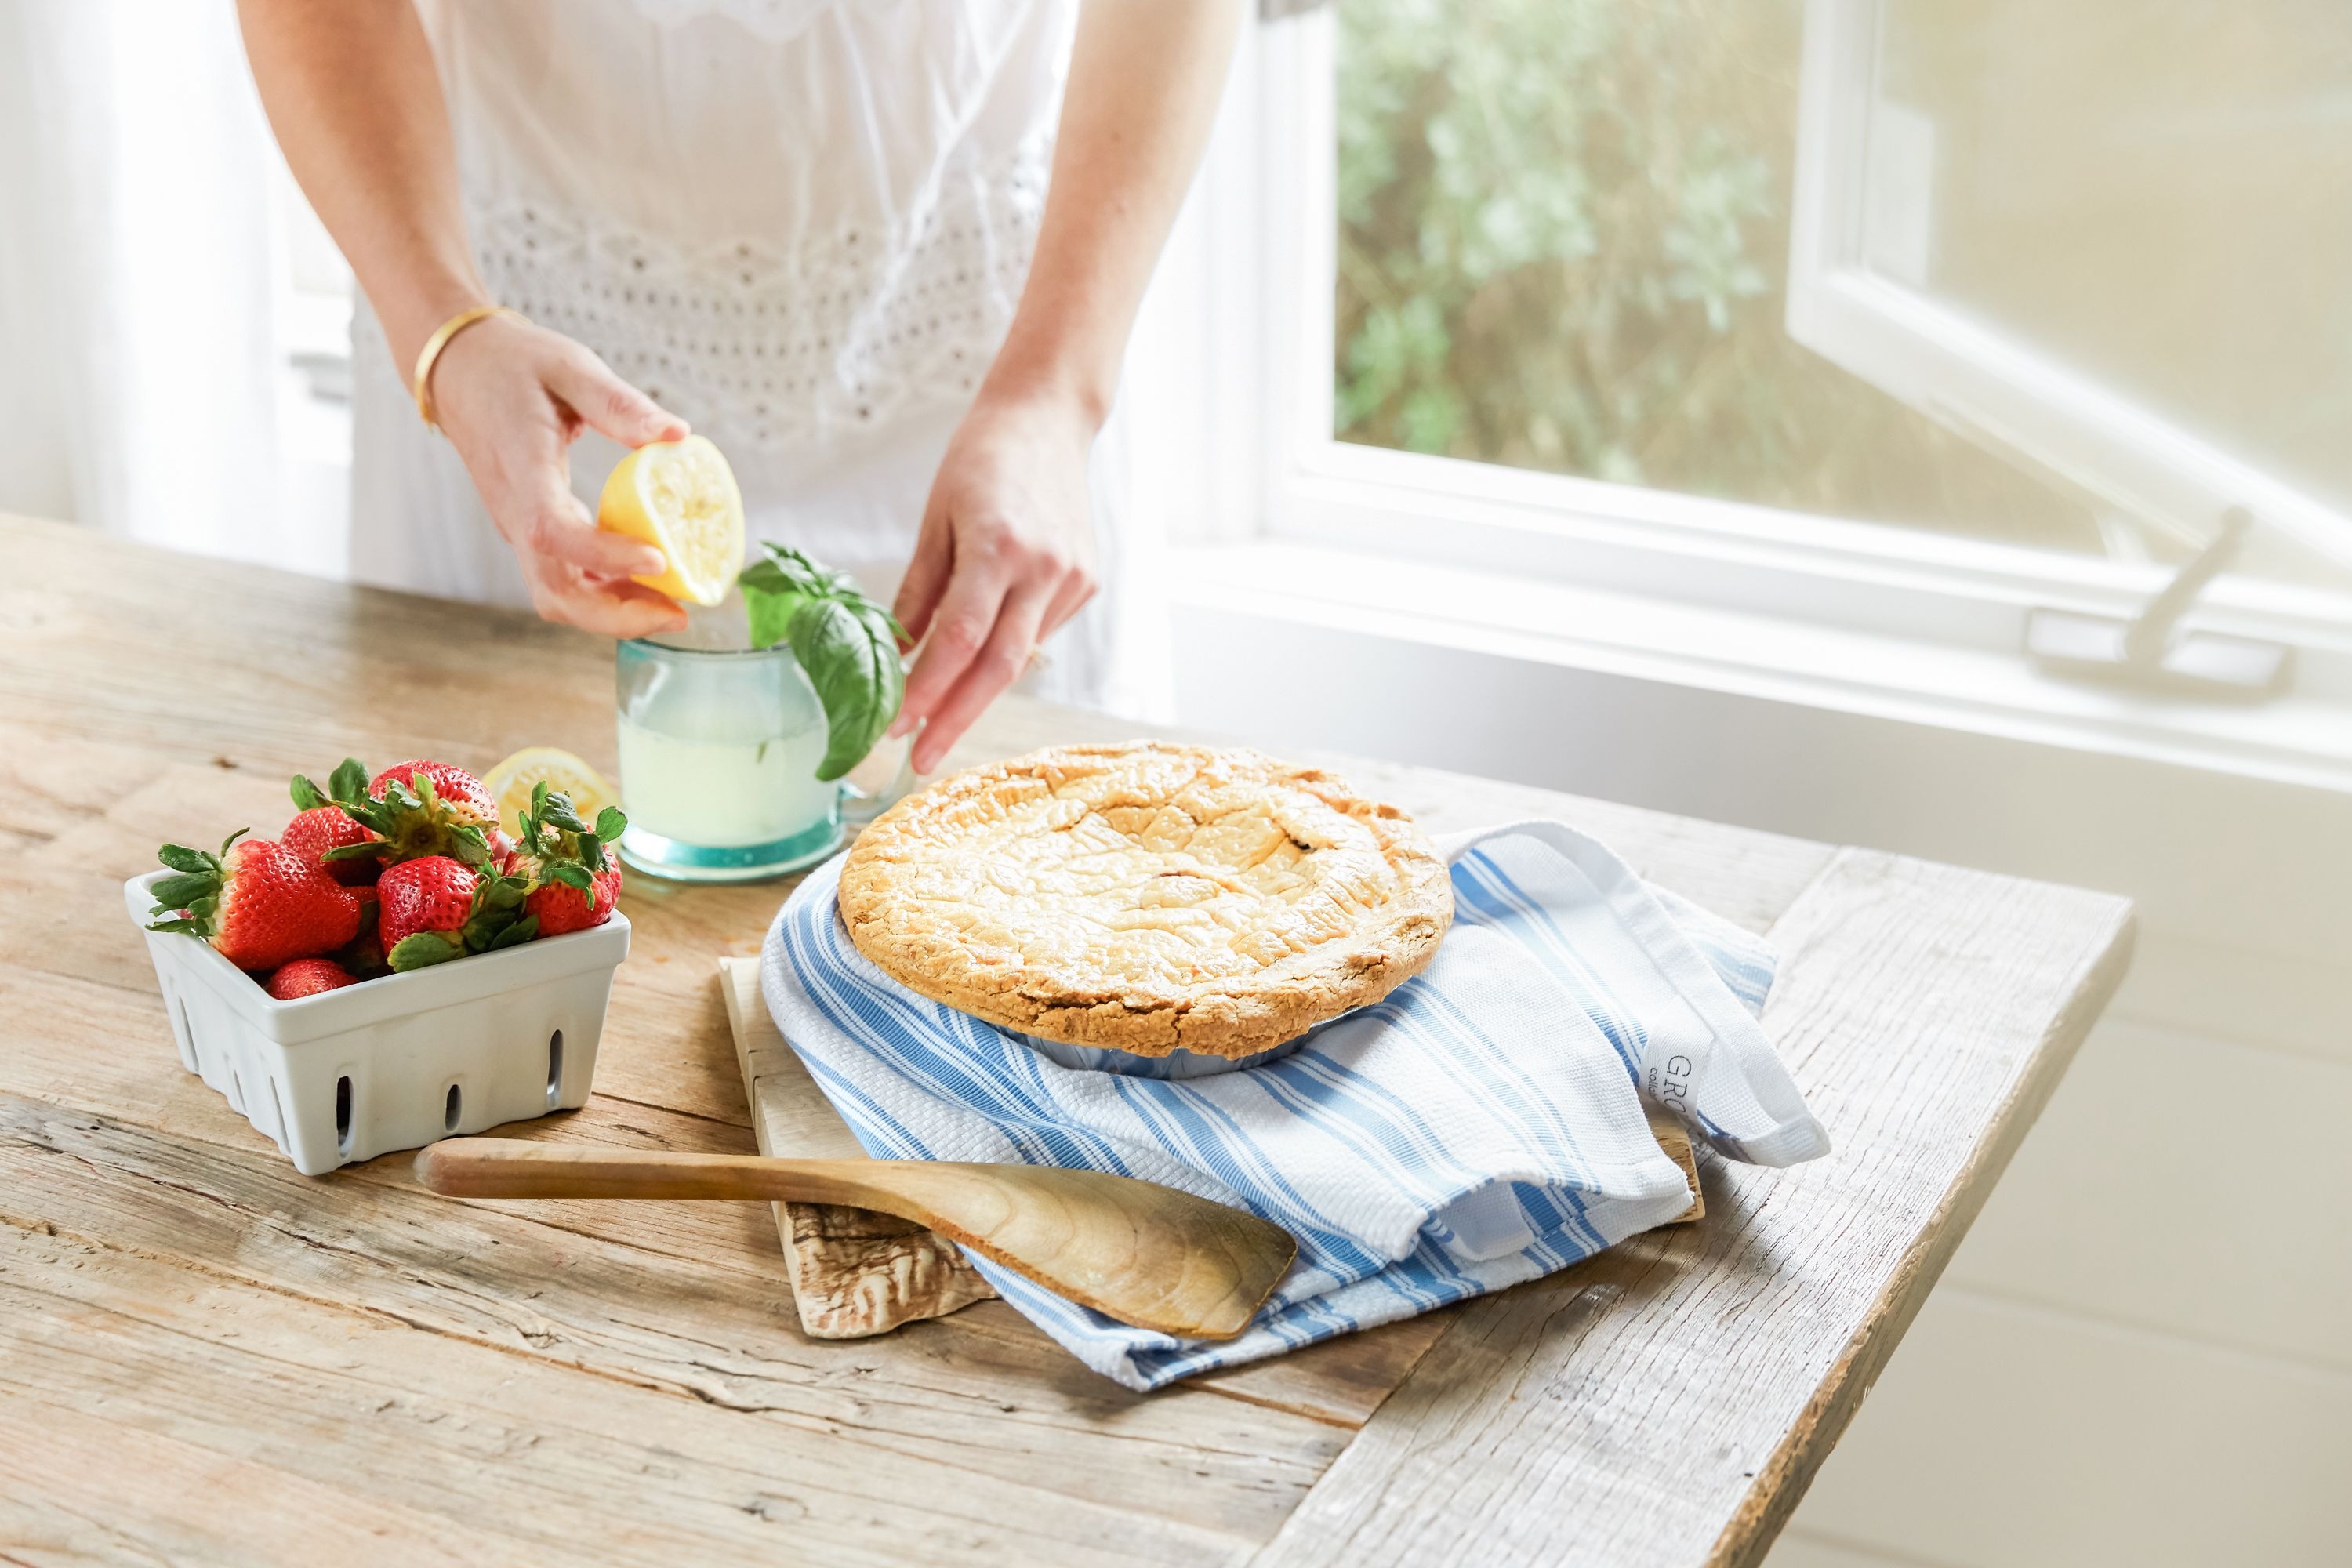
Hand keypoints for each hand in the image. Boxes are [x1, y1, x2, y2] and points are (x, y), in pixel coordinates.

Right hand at [427, 313, 692, 637]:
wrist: (459, 369)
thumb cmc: (514, 364)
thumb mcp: (571, 367)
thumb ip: (620, 404)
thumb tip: (677, 435)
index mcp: (521, 470)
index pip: (552, 532)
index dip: (603, 556)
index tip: (658, 560)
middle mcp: (516, 512)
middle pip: (555, 591)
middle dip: (615, 615)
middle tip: (679, 614)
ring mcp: (521, 528)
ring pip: (558, 595)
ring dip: (613, 612)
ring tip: (671, 606)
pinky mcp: (532, 530)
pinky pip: (565, 578)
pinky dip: (606, 592)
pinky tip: (647, 581)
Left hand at [888, 390, 1099, 771]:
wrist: (1048, 419)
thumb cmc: (980, 461)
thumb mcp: (936, 520)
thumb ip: (918, 593)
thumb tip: (895, 658)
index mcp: (999, 546)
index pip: (959, 639)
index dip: (927, 690)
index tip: (896, 726)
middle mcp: (1043, 568)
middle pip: (997, 667)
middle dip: (956, 718)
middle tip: (922, 759)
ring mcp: (1072, 578)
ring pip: (1019, 655)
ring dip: (976, 689)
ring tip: (939, 714)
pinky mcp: (1087, 582)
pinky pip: (1037, 632)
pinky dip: (1004, 649)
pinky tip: (984, 648)